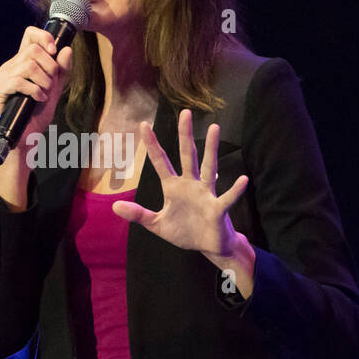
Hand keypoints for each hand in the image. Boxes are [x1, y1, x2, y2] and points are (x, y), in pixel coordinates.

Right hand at [0, 27, 73, 138]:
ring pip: (27, 65)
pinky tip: (39, 99)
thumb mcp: (54, 89)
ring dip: (43, 80)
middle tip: (51, 83)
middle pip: (32, 51)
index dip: (43, 37)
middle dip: (49, 67)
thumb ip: (61, 70)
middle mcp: (8, 68)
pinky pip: (18, 81)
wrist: (27, 139)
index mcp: (20, 64)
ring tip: (45, 94)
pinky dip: (34, 90)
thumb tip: (66, 49)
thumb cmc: (37, 115)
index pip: (29, 36)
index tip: (54, 51)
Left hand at [112, 109, 248, 256]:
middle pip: (188, 156)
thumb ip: (138, 214)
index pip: (160, 161)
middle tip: (185, 112)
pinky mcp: (218, 209)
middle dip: (185, 135)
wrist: (207, 246)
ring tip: (215, 128)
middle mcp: (190, 185)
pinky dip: (235, 190)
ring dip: (212, 149)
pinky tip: (243, 179)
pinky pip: (227, 198)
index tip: (143, 125)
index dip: (152, 144)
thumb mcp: (157, 224)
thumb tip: (115, 206)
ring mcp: (206, 194)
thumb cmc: (184, 231)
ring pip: (209, 168)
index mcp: (173, 187)